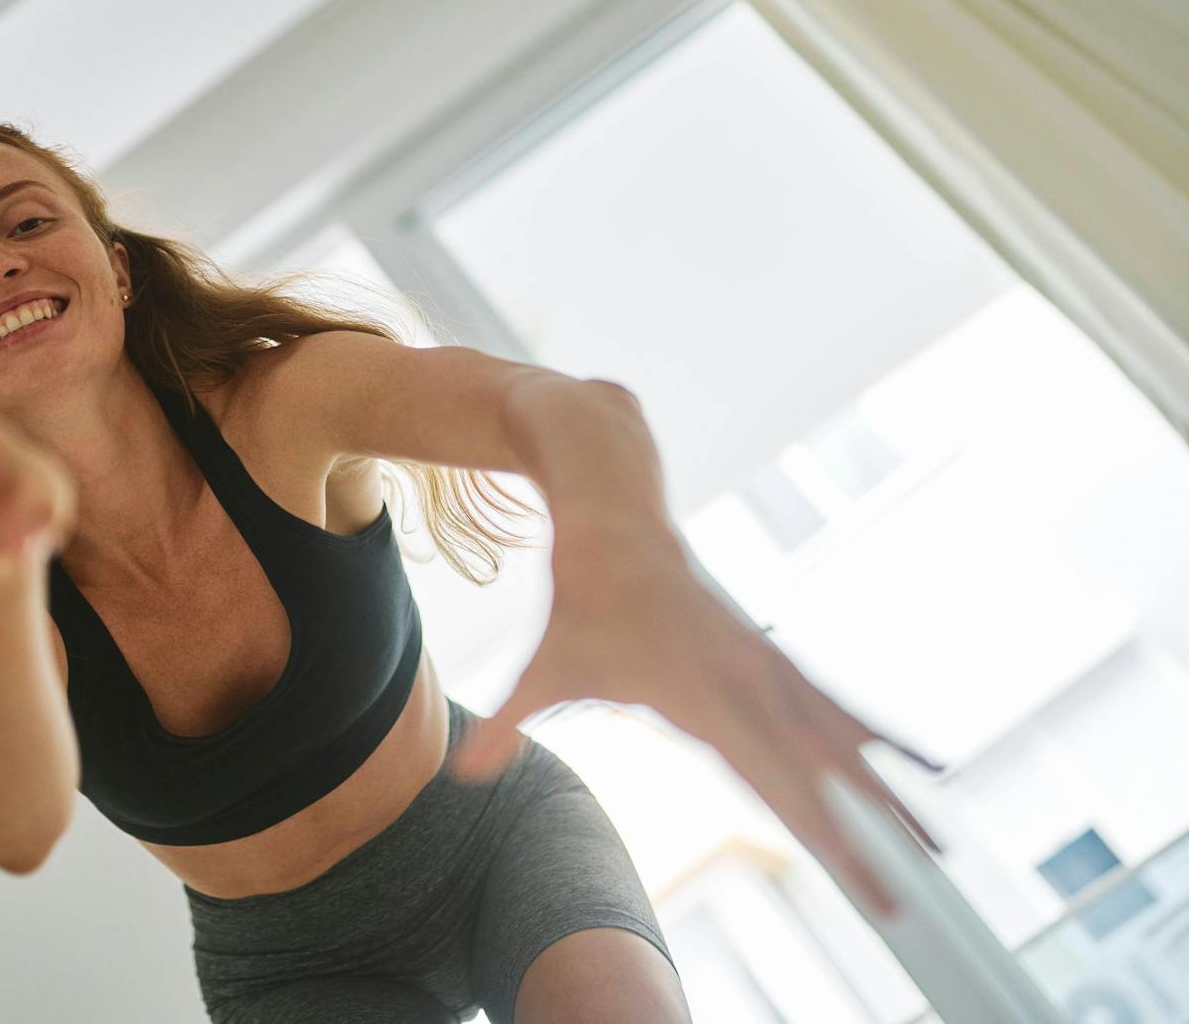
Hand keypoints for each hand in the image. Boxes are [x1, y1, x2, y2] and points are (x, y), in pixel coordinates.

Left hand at [448, 521, 943, 917]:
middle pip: (825, 771)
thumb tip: (464, 774)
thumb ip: (509, 723)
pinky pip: (835, 706)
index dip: (825, 833)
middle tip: (923, 887)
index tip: (864, 878)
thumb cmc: (580, 601)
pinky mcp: (770, 656)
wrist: (615, 516)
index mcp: (705, 696)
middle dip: (874, 832)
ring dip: (892, 791)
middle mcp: (750, 682)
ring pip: (844, 739)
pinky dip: (879, 739)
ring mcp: (767, 666)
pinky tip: (920, 766)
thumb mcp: (545, 667)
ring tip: (940, 844)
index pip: (775, 782)